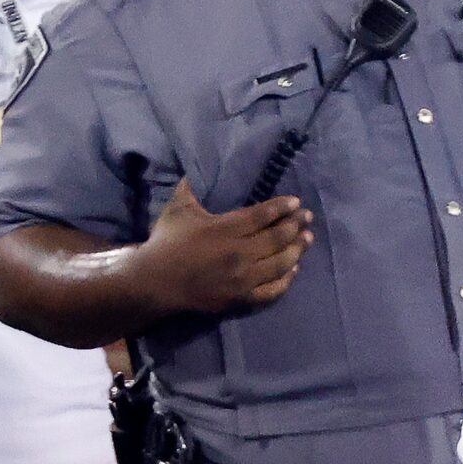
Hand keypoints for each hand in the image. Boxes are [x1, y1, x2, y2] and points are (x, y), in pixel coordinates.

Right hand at [139, 178, 312, 317]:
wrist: (155, 283)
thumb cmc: (167, 242)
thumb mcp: (178, 208)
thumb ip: (191, 186)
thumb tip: (197, 165)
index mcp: (224, 229)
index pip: (262, 216)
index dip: (281, 208)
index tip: (296, 202)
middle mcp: (238, 253)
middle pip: (277, 238)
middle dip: (295, 225)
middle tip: (307, 217)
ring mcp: (242, 278)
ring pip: (280, 263)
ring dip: (298, 250)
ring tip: (308, 239)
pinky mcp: (242, 298)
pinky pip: (272, 290)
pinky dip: (287, 279)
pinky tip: (294, 269)